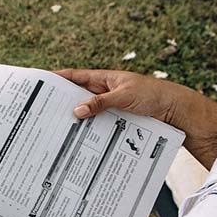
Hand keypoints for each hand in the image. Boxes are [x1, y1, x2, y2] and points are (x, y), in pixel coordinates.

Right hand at [56, 68, 216, 169]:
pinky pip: (95, 126)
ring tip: (54, 128)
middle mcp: (103, 93)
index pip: (75, 76)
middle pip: (76, 97)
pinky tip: (76, 139)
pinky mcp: (114, 122)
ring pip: (85, 114)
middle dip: (60, 103)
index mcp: (104, 79)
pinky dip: (86, 131)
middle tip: (41, 111)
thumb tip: (76, 111)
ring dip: (73, 120)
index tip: (40, 81)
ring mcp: (107, 108)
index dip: (57, 78)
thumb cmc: (153, 96)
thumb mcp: (124, 97)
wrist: (176, 112)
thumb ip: (99, 103)